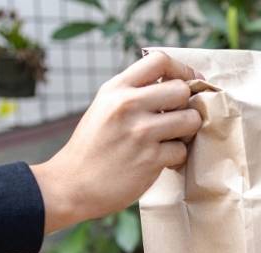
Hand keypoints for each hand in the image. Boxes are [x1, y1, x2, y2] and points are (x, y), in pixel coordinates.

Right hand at [31, 52, 203, 232]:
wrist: (71, 185)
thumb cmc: (92, 148)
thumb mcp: (104, 108)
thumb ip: (133, 93)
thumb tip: (175, 85)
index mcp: (116, 89)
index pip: (159, 59)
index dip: (182, 70)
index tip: (187, 83)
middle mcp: (128, 105)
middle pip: (181, 89)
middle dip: (186, 105)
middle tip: (177, 118)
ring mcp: (140, 132)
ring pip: (190, 119)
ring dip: (187, 131)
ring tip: (171, 139)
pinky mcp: (150, 159)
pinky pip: (181, 150)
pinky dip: (175, 157)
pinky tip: (160, 161)